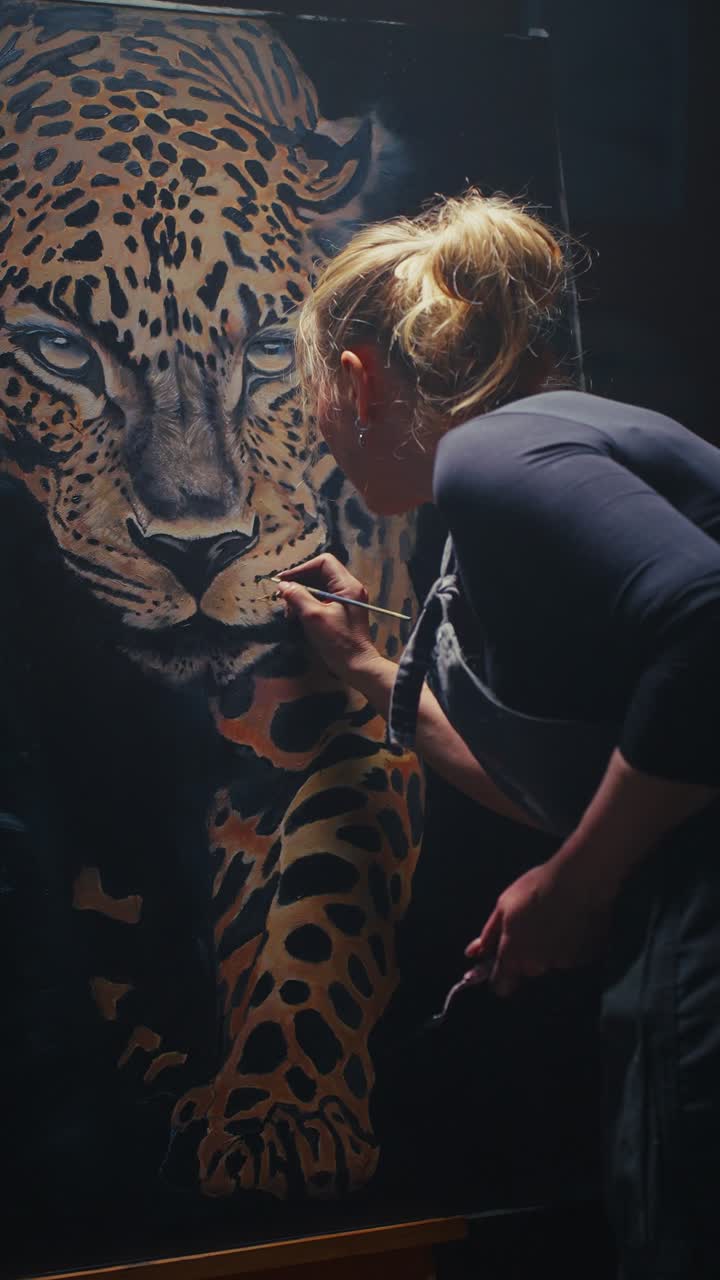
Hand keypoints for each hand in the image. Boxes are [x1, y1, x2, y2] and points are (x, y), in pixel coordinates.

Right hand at [274, 554, 381, 684]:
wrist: (357, 665)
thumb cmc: (338, 642)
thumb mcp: (314, 617)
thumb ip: (297, 597)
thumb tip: (283, 585)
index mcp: (347, 585)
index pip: (323, 562)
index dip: (301, 569)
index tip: (284, 581)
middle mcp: (350, 588)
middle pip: (320, 574)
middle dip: (299, 583)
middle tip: (283, 596)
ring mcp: (347, 600)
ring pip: (319, 587)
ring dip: (301, 595)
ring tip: (289, 611)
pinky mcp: (342, 611)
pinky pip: (322, 599)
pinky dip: (308, 604)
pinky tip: (297, 616)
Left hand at [465, 855, 611, 997]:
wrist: (580, 882)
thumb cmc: (535, 890)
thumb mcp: (503, 907)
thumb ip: (489, 935)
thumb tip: (473, 953)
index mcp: (513, 955)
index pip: (501, 986)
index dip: (499, 977)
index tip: (501, 963)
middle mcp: (538, 965)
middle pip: (527, 969)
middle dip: (527, 953)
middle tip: (532, 923)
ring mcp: (564, 963)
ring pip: (551, 961)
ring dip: (550, 946)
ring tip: (555, 916)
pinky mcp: (586, 957)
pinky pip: (572, 954)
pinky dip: (570, 942)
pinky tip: (572, 920)